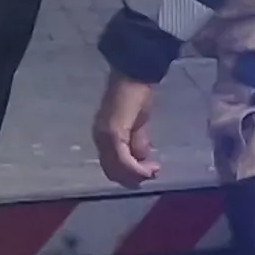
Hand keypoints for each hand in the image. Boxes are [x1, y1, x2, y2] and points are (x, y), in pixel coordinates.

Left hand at [94, 73, 161, 187]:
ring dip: (137, 175)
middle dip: (134, 178)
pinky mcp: (113, 134)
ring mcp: (104, 137)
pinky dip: (137, 168)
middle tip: (154, 174)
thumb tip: (142, 161)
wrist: (134, 75)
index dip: (129, 175)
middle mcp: (99, 139)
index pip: (111, 167)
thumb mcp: (138, 125)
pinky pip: (124, 160)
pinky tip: (150, 167)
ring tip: (154, 170)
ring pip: (118, 169)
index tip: (150, 174)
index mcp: (103, 137)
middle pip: (113, 172)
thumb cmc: (136, 95)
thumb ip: (137, 143)